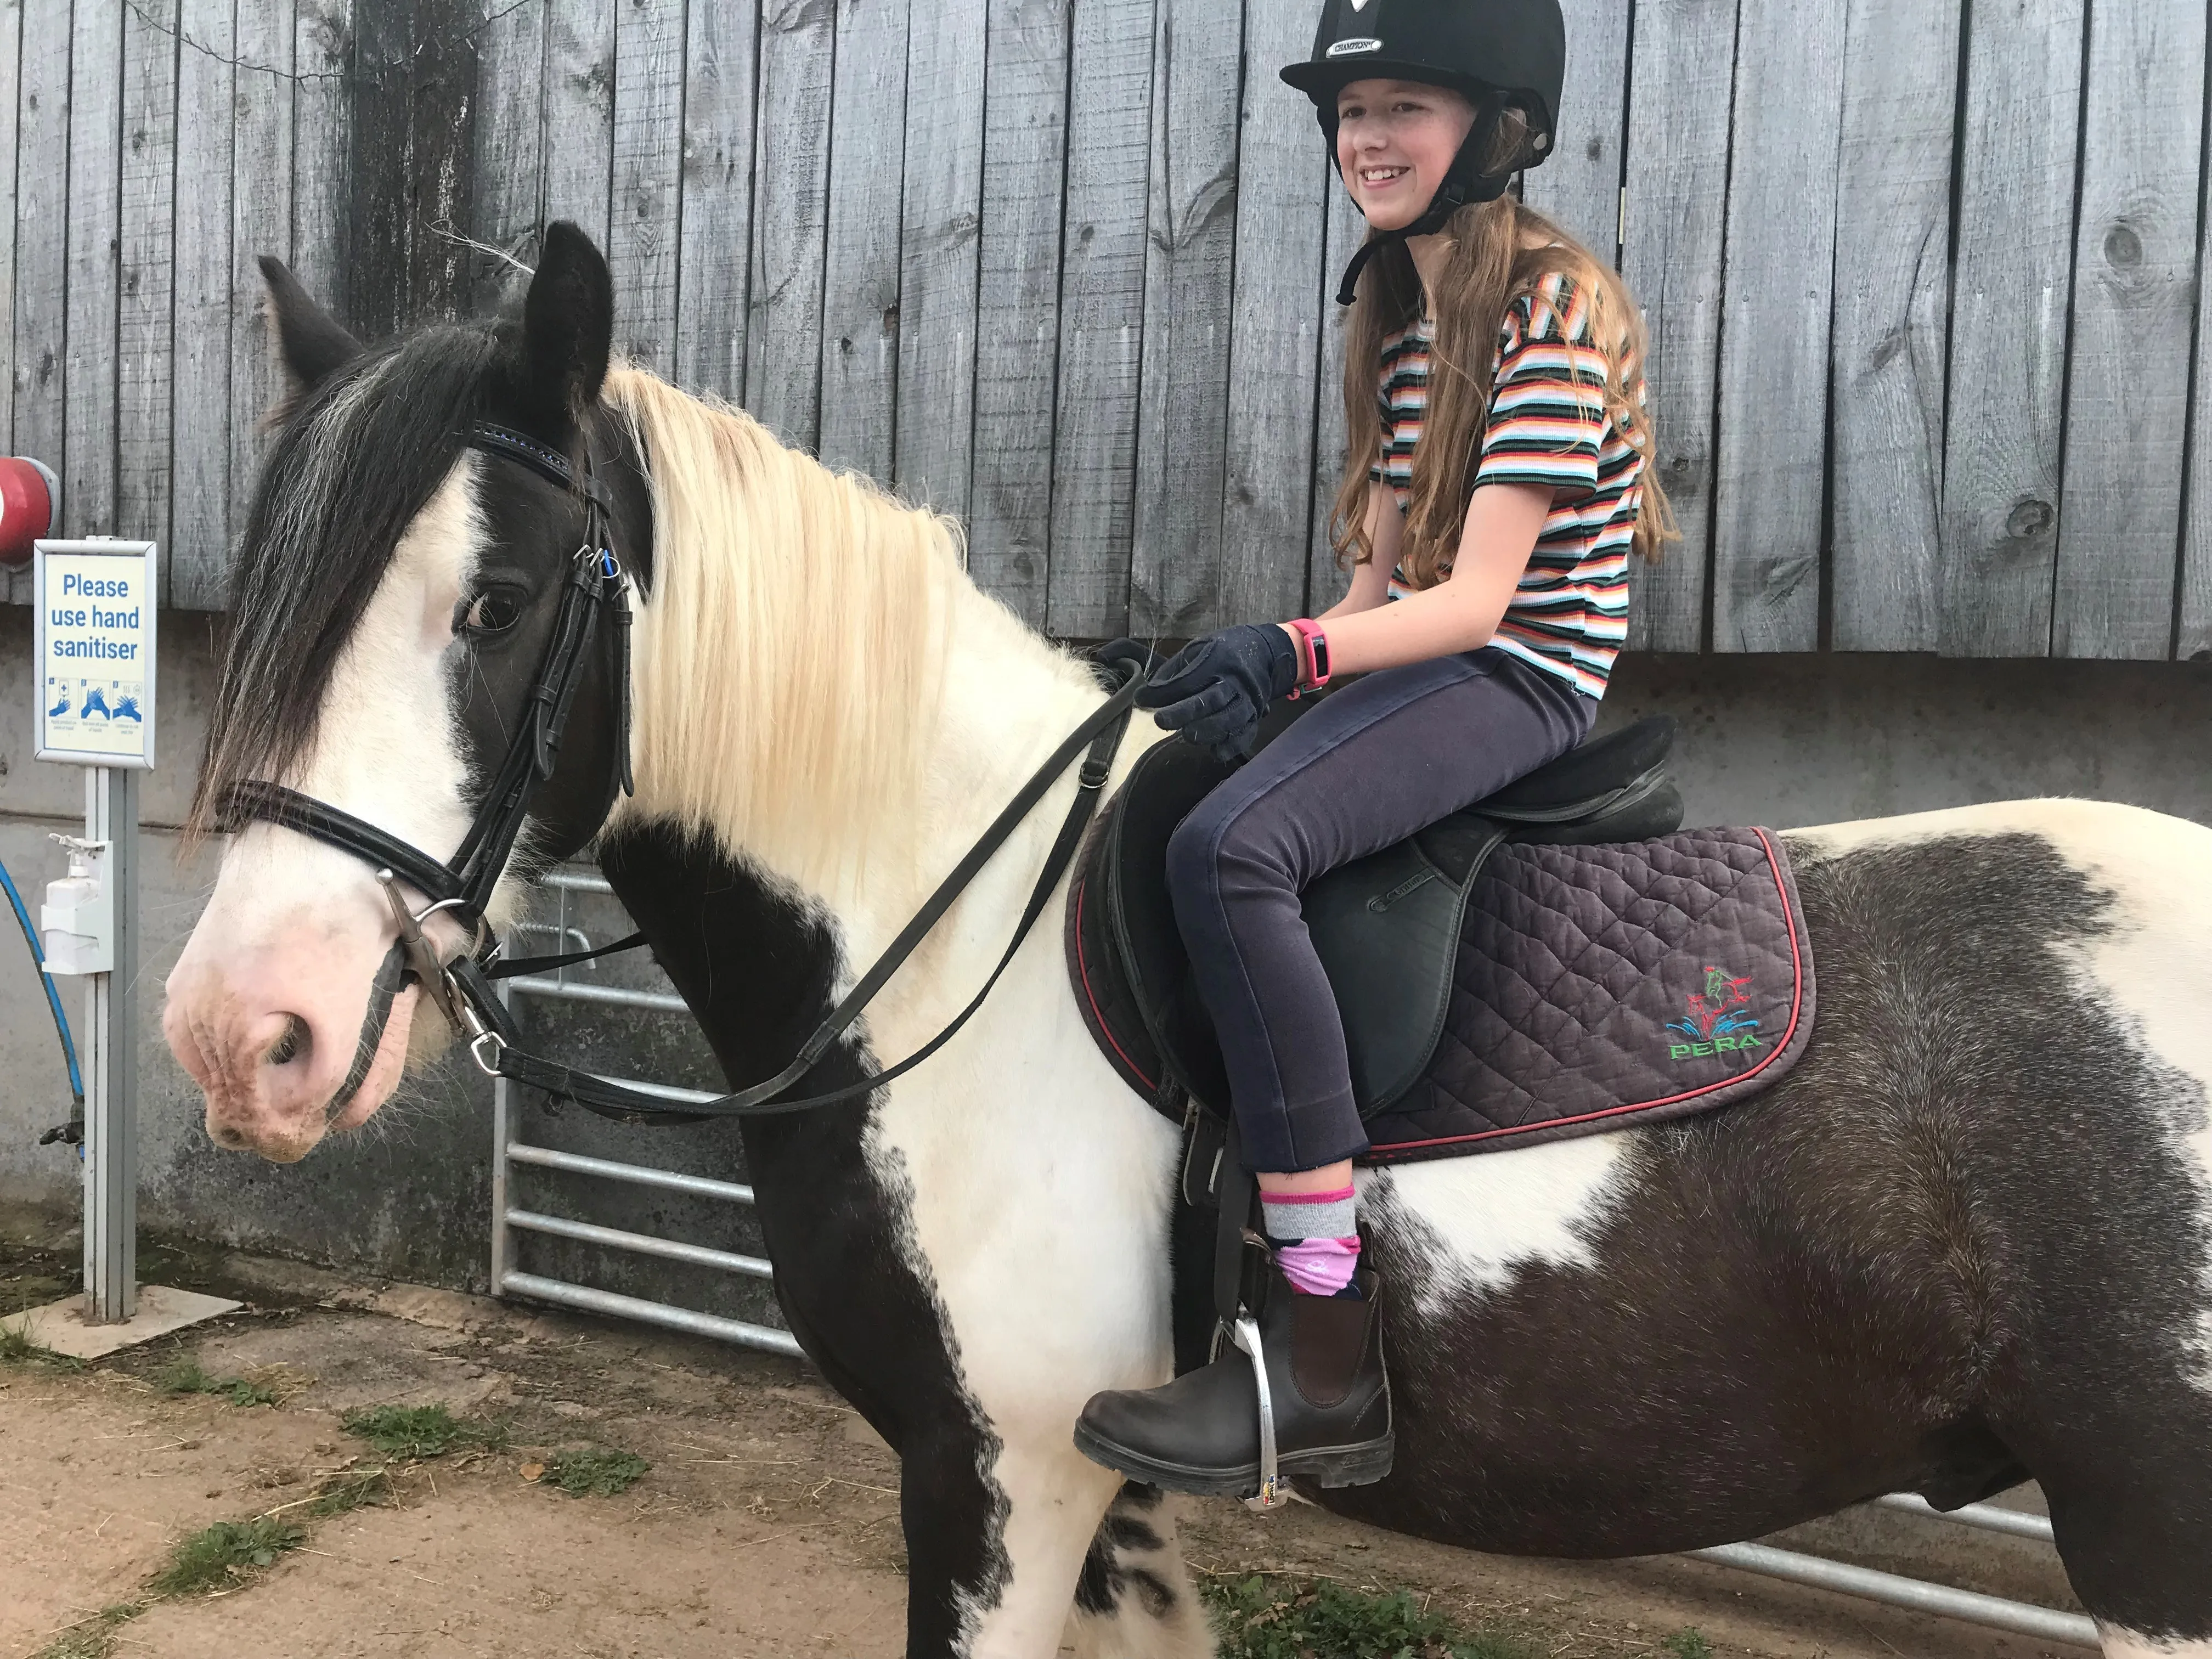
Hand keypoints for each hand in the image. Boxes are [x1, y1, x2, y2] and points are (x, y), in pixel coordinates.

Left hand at [1135, 624, 1299, 761]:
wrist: (1267, 653)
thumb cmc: (1223, 652)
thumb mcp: (1198, 649)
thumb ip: (1174, 671)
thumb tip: (1146, 696)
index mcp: (1218, 659)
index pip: (1189, 678)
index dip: (1164, 691)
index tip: (1142, 699)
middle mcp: (1235, 681)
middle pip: (1212, 699)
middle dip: (1186, 712)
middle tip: (1161, 721)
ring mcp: (1248, 700)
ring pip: (1230, 718)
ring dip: (1208, 730)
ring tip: (1187, 736)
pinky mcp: (1256, 716)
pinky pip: (1246, 734)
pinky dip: (1232, 745)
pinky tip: (1216, 752)